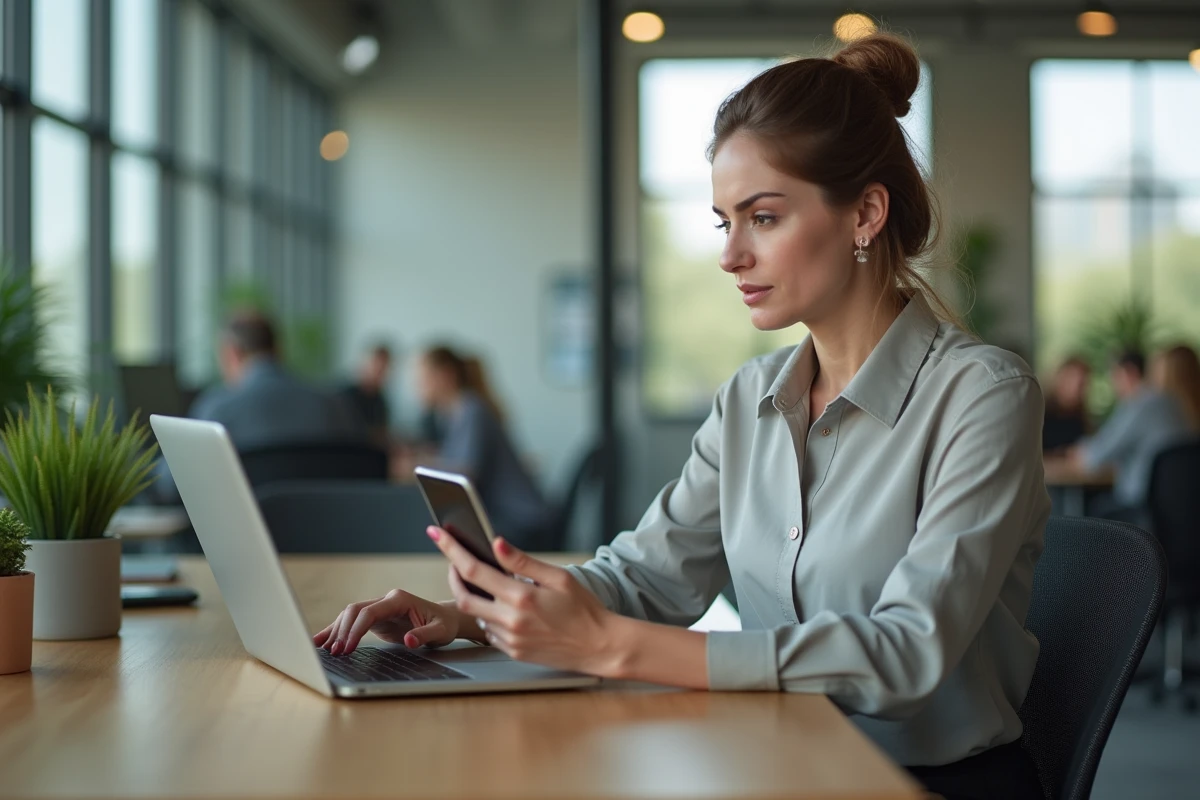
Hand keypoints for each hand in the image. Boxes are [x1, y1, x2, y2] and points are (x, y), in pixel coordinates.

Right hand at [313, 589, 470, 654]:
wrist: (446, 619)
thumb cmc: (444, 625)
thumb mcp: (440, 632)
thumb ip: (424, 635)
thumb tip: (409, 641)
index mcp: (399, 600)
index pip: (370, 612)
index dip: (356, 629)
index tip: (348, 647)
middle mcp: (386, 600)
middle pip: (355, 611)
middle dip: (342, 631)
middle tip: (335, 653)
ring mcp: (379, 608)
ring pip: (349, 615)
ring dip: (336, 631)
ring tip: (322, 649)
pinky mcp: (376, 618)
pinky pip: (353, 622)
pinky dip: (338, 631)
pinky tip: (323, 641)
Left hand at [426, 526, 622, 676]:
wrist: (599, 647)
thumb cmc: (585, 609)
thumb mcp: (559, 577)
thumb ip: (524, 561)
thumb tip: (497, 544)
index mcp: (521, 596)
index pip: (474, 569)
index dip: (451, 549)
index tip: (437, 533)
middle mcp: (510, 620)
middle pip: (464, 596)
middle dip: (453, 575)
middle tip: (454, 560)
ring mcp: (510, 640)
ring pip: (476, 615)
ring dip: (474, 596)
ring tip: (485, 583)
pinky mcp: (512, 652)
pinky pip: (489, 631)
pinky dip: (488, 616)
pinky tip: (502, 607)